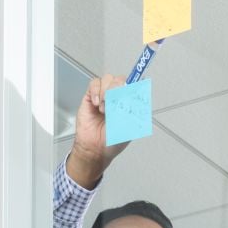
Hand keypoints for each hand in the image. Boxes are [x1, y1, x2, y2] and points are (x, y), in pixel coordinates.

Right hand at [66, 74, 129, 188]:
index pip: (136, 86)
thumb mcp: (129, 128)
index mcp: (131, 105)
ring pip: (108, 78)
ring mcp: (105, 96)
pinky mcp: (91, 96)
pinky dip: (96, 91)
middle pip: (121, 79)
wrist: (94, 148)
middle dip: (119, 89)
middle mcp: (119, 99)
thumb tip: (133, 96)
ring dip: (107, 92)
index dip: (136, 84)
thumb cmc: (112, 141)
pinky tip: (97, 104)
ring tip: (105, 109)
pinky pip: (94, 83)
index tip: (133, 87)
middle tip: (115, 104)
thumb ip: (131, 111)